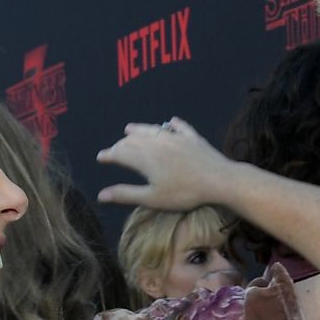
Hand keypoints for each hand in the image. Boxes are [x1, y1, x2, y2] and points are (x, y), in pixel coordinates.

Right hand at [95, 118, 236, 209]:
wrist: (219, 180)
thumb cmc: (184, 193)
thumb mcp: (152, 198)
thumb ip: (126, 194)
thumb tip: (101, 195)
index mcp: (145, 158)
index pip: (121, 153)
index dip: (109, 155)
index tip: (100, 157)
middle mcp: (157, 143)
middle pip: (134, 139)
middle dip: (121, 143)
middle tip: (114, 149)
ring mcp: (176, 138)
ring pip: (152, 130)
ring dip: (139, 129)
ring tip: (129, 129)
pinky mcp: (193, 138)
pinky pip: (180, 127)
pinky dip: (172, 124)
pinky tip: (170, 121)